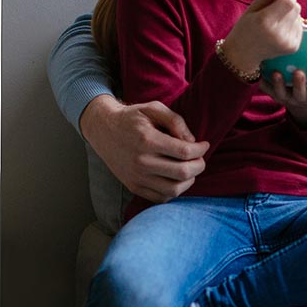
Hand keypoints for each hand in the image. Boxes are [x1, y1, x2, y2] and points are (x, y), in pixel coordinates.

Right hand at [80, 95, 208, 201]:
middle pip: (183, 173)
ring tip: (189, 169)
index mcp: (147, 140)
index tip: (204, 145)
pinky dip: (174, 191)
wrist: (103, 130)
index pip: (184, 152)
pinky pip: (161, 198)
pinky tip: (176, 178)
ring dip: (189, 180)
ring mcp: (136, 177)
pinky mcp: (133, 186)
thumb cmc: (132, 117)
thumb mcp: (153, 108)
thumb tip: (192, 141)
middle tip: (200, 158)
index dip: (200, 149)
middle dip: (199, 165)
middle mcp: (141, 162)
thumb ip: (175, 121)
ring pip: (174, 189)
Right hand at [220, 0, 302, 77]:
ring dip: (290, 15)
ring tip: (276, 22)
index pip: (290, 0)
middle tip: (276, 8)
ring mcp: (287, 42)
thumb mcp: (252, 8)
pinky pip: (299, 27)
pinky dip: (292, 25)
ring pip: (299, 16)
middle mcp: (278, 33)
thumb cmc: (245, 28)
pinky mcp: (293, 47)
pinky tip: (279, 30)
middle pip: (296, 7)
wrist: (243, 54)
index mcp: (265, 21)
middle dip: (288, 3)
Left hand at [260, 68, 306, 126]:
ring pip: (282, 94)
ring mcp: (289, 99)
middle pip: (301, 94)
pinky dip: (265, 85)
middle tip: (299, 72)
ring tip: (277, 73)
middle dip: (300, 84)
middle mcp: (304, 100)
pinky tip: (261, 74)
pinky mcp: (277, 97)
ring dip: (279, 84)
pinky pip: (269, 92)